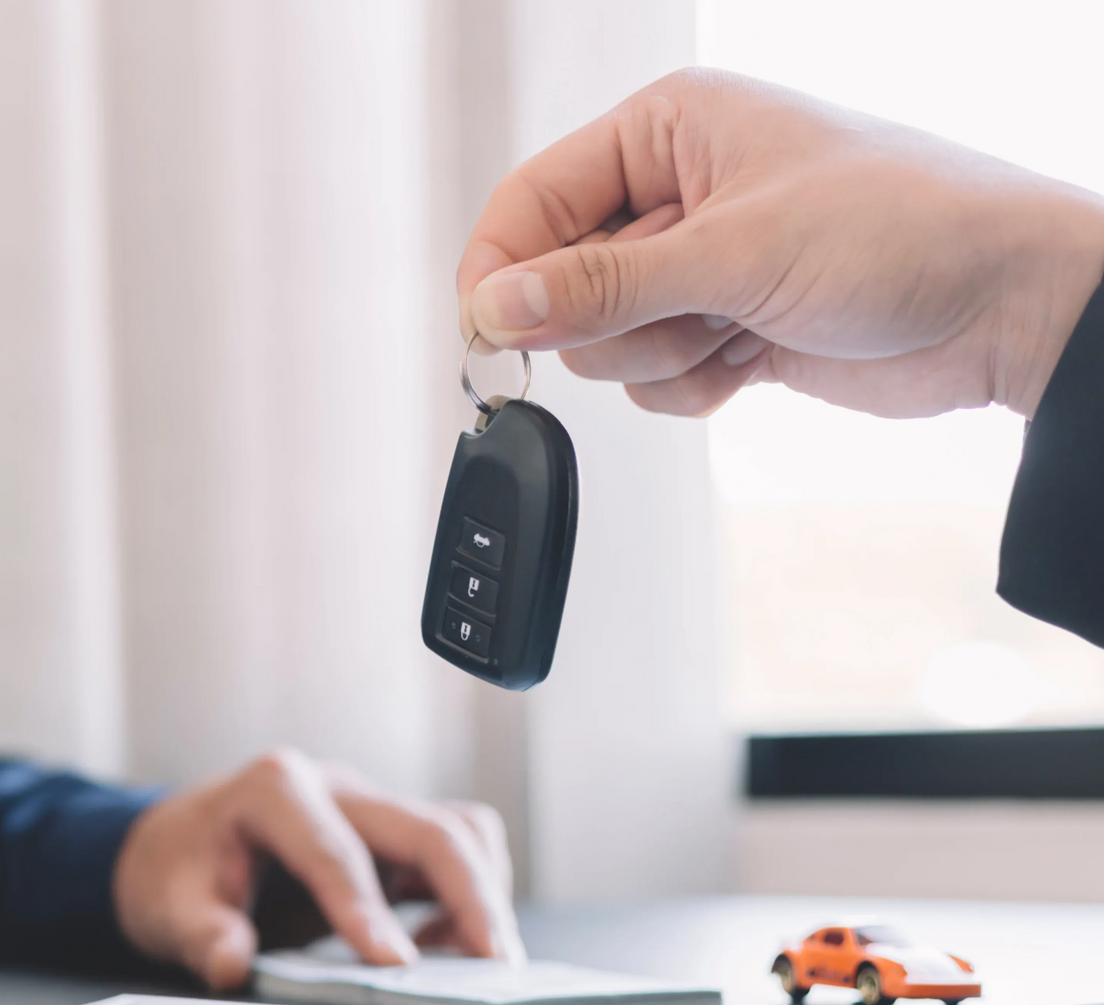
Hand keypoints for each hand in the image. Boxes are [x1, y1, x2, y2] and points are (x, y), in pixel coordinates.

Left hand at [112, 749, 523, 991]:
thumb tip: (230, 963)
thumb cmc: (178, 870)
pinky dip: (469, 899)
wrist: (178, 847)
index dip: (366, 907)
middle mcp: (337, 788)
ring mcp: (372, 809)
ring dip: (483, 894)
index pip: (333, 848)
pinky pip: (457, 853)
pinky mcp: (393, 839)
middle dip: (469, 895)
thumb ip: (201, 933)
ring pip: (459, 831)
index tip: (394, 965)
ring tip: (481, 965)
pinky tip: (443, 952)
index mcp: (274, 789)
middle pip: (427, 828)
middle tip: (494, 966)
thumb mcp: (169, 905)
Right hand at [456, 68, 1103, 419]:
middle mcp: (675, 195)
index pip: (534, 200)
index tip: (490, 332)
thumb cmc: (905, 228)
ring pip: (607, 343)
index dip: (502, 269)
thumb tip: (497, 304)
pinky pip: (653, 382)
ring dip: (666, 355)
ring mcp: (699, 267)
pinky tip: (756, 354)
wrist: (1004, 306)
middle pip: (561, 284)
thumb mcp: (733, 252)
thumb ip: (601, 287)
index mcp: (669, 130)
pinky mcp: (723, 329)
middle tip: (686, 309)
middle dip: (616, 319)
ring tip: (741, 324)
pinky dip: (695, 385)